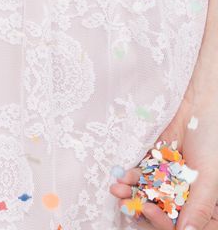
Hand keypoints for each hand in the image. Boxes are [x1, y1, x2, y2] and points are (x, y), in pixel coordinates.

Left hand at [112, 110, 214, 228]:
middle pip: (162, 209)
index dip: (164, 222)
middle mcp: (187, 192)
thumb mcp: (210, 178)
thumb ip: (199, 207)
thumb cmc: (214, 141)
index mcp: (204, 201)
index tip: (149, 212)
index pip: (182, 221)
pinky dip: (131, 176)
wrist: (201, 107)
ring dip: (132, 193)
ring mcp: (171, 177)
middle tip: (125, 206)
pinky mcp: (157, 161)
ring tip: (117, 190)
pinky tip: (121, 176)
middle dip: (142, 208)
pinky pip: (143, 173)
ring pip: (148, 191)